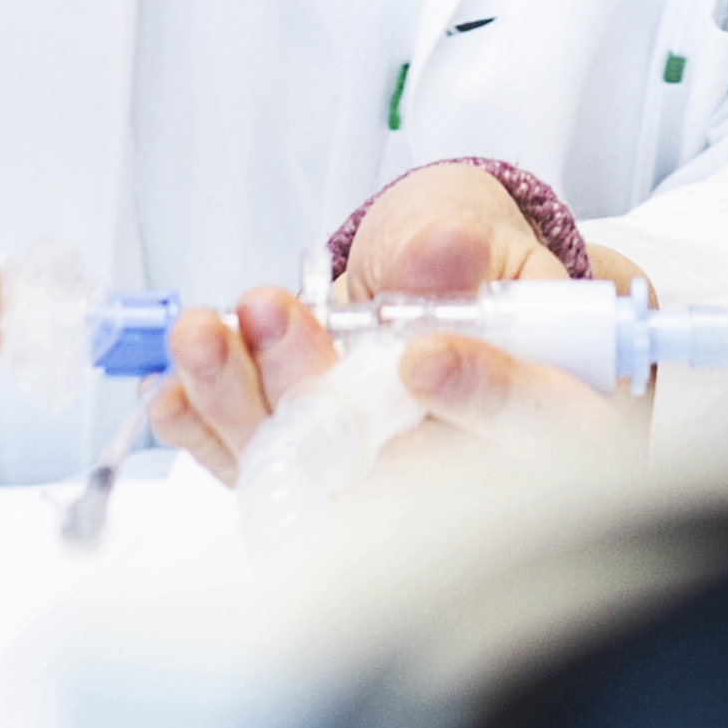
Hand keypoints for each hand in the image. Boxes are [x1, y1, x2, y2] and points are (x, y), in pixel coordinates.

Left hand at [146, 165, 643, 484]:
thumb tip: (446, 250)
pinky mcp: (315, 486)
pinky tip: (171, 393)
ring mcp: (384, 488)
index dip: (481, 397)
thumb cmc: (475, 263)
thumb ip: (467, 248)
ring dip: (244, 405)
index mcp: (556, 410)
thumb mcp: (485, 239)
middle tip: (268, 315)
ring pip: (318, 477)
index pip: (539, 427)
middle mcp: (474, 471)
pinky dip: (209, 432)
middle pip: (407, 470)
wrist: (426, 277)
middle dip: (320, 394)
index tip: (420, 357)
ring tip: (200, 335)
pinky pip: (263, 476)